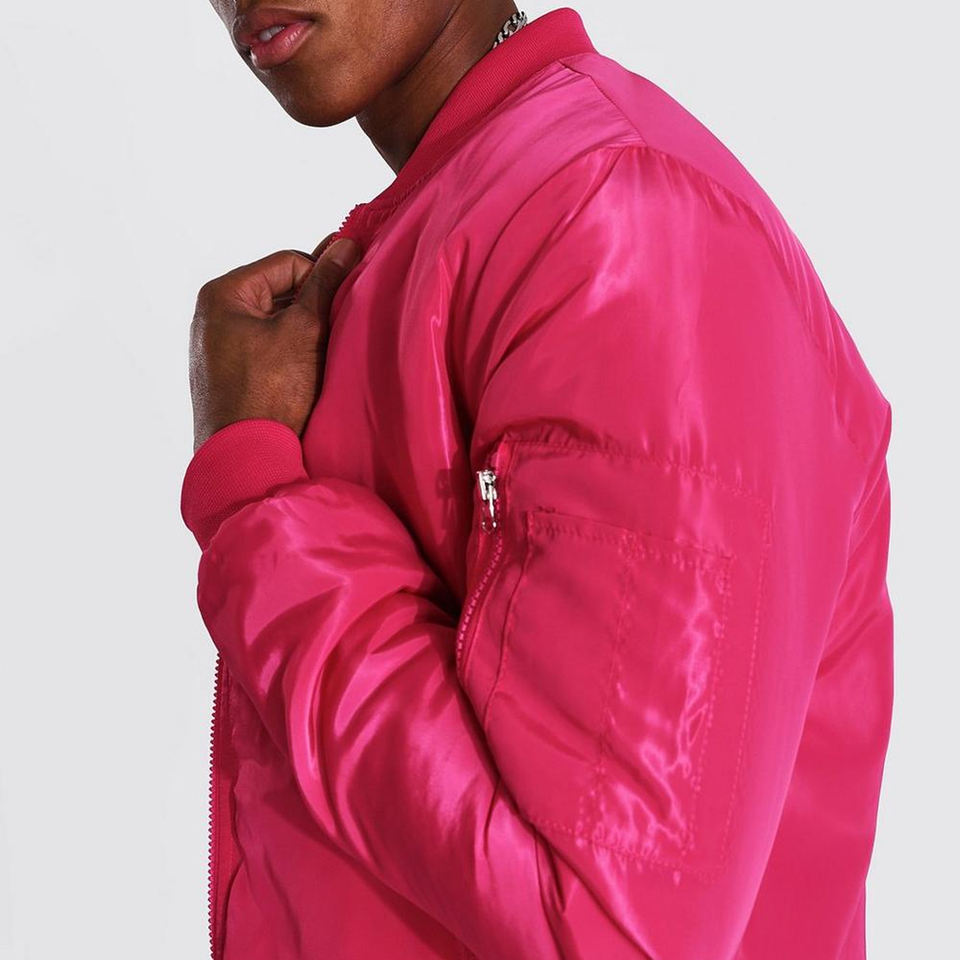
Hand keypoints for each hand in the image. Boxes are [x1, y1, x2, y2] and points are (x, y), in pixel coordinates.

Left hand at [188, 234, 360, 452]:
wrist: (245, 460)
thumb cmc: (269, 394)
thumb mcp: (304, 330)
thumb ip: (326, 284)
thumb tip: (346, 244)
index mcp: (223, 294)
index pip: (289, 262)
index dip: (323, 279)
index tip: (347, 303)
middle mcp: (215, 316)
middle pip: (283, 292)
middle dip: (314, 309)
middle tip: (341, 327)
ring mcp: (221, 349)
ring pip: (279, 323)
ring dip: (307, 334)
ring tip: (326, 355)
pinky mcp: (232, 377)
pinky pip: (271, 351)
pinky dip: (295, 356)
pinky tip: (311, 375)